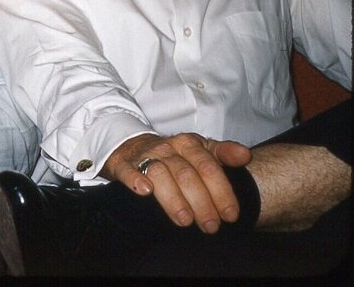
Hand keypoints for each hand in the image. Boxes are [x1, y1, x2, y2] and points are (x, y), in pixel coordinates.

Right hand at [101, 133, 251, 232]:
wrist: (131, 146)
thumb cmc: (172, 154)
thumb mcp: (199, 150)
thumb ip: (223, 153)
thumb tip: (245, 155)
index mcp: (188, 144)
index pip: (208, 167)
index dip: (221, 192)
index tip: (230, 215)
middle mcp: (167, 148)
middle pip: (186, 174)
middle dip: (201, 202)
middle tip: (211, 226)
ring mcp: (145, 156)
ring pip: (160, 174)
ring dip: (173, 198)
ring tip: (185, 220)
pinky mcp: (124, 164)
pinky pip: (128, 171)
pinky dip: (135, 179)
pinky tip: (145, 191)